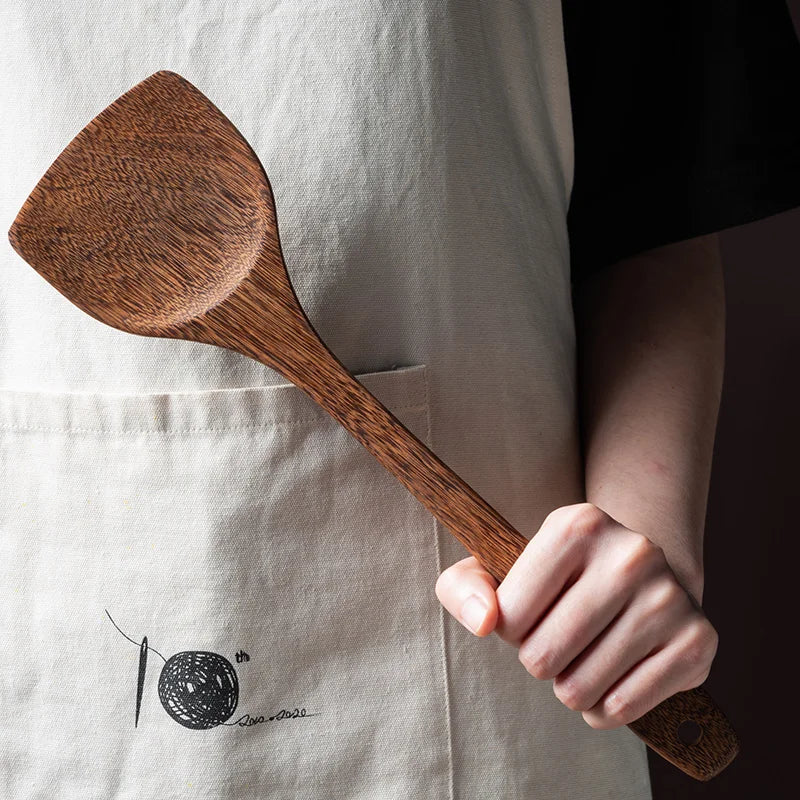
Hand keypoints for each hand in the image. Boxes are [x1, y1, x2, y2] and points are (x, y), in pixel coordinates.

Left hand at [435, 502, 718, 728]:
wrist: (637, 572)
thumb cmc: (554, 576)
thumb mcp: (498, 565)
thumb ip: (463, 587)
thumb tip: (485, 622)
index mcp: (577, 525)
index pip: (509, 615)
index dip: (508, 627)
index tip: (527, 612)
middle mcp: (631, 554)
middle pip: (542, 657)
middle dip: (538, 659)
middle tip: (555, 638)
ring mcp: (668, 597)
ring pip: (579, 689)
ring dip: (568, 685)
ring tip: (580, 656)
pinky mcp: (697, 641)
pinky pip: (622, 708)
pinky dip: (603, 707)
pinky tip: (608, 676)